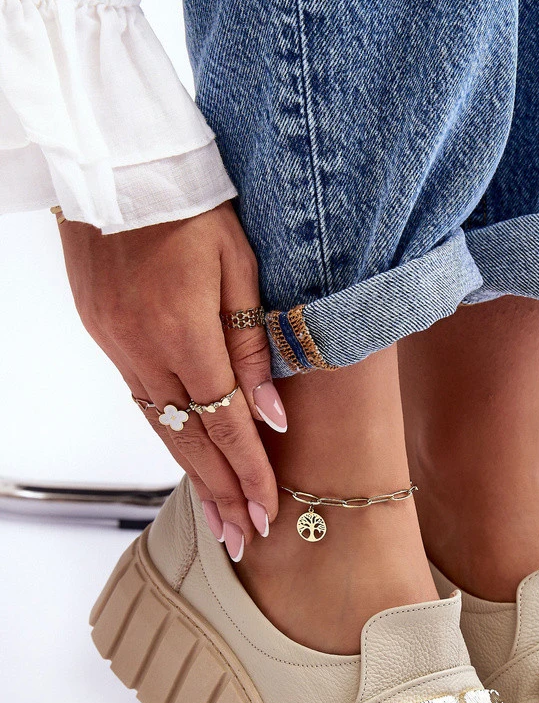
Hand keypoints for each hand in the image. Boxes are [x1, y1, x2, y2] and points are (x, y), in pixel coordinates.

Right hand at [59, 202, 282, 557]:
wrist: (116, 163)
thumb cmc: (191, 203)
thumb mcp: (239, 265)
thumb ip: (253, 346)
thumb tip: (270, 416)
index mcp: (183, 331)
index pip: (225, 424)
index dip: (248, 473)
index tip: (267, 511)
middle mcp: (143, 350)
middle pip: (189, 441)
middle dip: (220, 494)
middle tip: (244, 539)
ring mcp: (117, 345)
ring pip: (161, 428)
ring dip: (192, 477)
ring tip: (218, 518)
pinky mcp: (104, 335)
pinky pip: (141, 400)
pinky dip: (168, 437)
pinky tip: (187, 460)